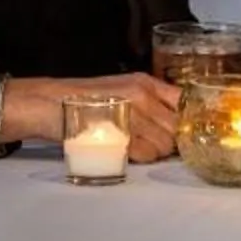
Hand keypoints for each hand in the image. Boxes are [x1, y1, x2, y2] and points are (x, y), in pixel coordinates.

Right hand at [3, 72, 183, 159]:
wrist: (52, 103)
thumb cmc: (86, 99)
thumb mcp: (123, 87)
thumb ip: (150, 100)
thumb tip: (177, 121)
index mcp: (145, 82)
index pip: (184, 100)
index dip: (189, 118)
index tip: (185, 129)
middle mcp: (143, 96)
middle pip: (178, 128)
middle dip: (171, 140)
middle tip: (153, 142)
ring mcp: (133, 116)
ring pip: (165, 146)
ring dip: (155, 152)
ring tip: (135, 146)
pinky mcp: (121, 135)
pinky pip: (147, 155)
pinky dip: (140, 158)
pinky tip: (126, 151)